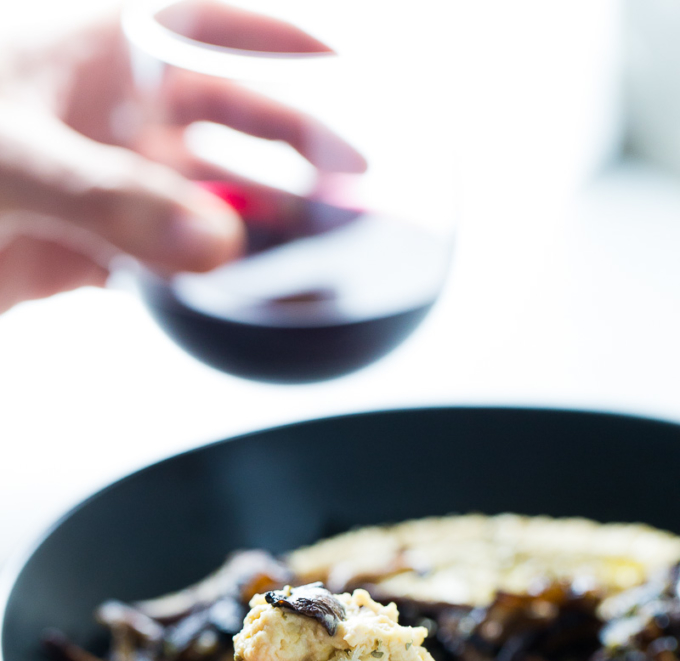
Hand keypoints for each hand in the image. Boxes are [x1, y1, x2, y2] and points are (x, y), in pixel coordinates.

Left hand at [0, 2, 364, 312]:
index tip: (350, 50)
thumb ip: (113, 201)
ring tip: (324, 238)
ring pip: (208, 192)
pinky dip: (212, 275)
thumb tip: (218, 243)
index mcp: (97, 49)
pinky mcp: (93, 252)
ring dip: (262, 213)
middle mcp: (112, 111)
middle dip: (293, 136)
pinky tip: (253, 285)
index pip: (208, 15)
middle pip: (229, 112)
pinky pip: (171, 260)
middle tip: (357, 174)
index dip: (280, 26)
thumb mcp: (15, 161)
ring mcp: (106, 184)